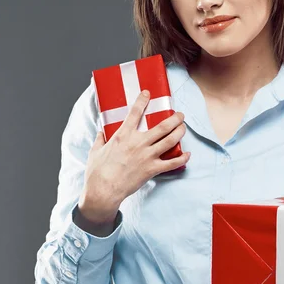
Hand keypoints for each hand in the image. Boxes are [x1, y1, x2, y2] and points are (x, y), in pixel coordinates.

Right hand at [81, 90, 190, 211]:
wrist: (103, 190)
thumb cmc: (97, 172)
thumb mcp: (95, 151)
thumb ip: (100, 140)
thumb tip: (100, 133)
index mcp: (123, 135)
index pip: (135, 113)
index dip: (142, 101)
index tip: (148, 93)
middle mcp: (138, 143)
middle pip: (163, 126)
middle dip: (174, 118)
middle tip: (180, 115)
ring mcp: (147, 156)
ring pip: (170, 140)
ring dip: (180, 132)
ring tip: (184, 127)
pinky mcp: (152, 169)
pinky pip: (172, 163)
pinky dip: (182, 158)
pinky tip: (188, 154)